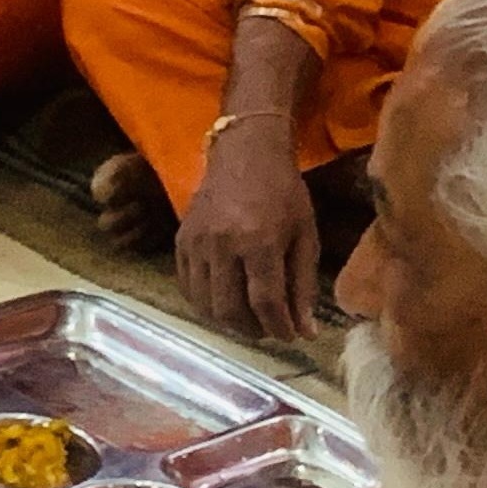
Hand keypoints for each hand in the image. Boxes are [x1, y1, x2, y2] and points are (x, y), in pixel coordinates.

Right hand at [178, 118, 321, 340]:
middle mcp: (222, 244)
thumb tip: (305, 330)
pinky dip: (204, 303)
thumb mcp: (305, 235)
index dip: (280, 328)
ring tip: (247, 318)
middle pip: (231, 309)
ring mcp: (196, 243)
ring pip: (205, 303)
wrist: (245, 151)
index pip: (265, 303)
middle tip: (269, 327)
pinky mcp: (181, 240)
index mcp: (259, 241)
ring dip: (228, 320)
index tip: (292, 336)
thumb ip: (303, 285)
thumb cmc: (283, 192)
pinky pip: (187, 287)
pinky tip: (223, 300)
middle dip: (254, 329)